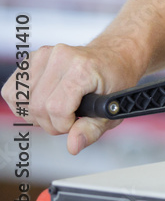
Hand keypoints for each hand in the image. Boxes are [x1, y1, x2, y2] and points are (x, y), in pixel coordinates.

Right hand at [2, 40, 141, 154]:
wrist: (113, 57)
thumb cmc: (114, 80)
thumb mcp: (112, 110)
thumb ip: (92, 130)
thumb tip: (73, 145)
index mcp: (83, 68)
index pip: (56, 108)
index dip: (64, 124)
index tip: (76, 121)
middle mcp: (61, 57)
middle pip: (37, 107)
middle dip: (52, 122)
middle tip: (70, 116)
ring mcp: (44, 55)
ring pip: (21, 101)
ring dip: (36, 114)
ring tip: (58, 108)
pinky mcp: (31, 58)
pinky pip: (12, 92)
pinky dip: (24, 103)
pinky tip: (44, 100)